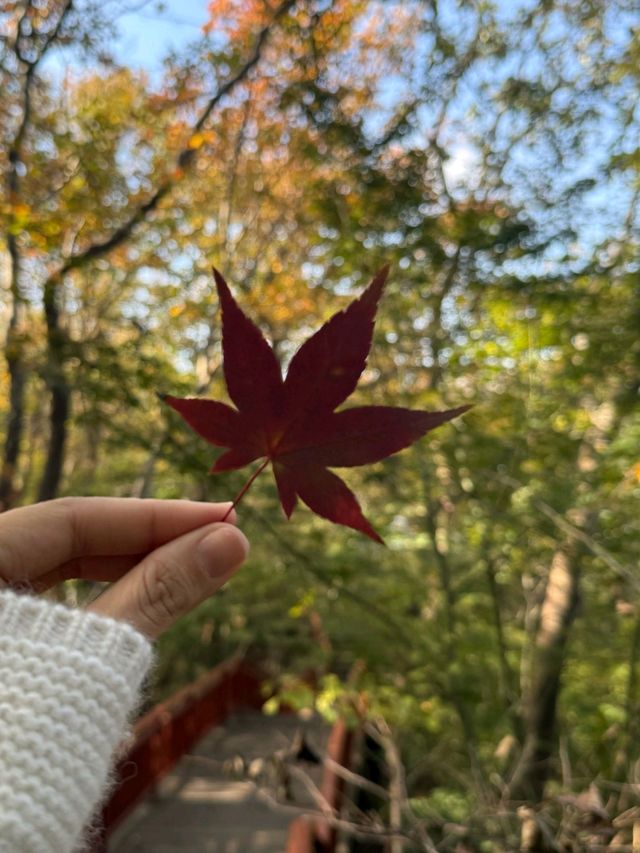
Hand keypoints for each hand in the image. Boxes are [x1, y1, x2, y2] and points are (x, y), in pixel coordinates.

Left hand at [0, 497, 248, 638]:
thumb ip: (151, 597)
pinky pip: (39, 605)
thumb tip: (230, 543)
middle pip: (63, 543)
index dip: (154, 517)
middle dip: (146, 543)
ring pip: (53, 573)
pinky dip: (95, 604)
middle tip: (221, 543)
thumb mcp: (83, 657)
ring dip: (128, 573)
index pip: (72, 518)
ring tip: (195, 572)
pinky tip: (144, 604)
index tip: (225, 518)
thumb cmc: (11, 747)